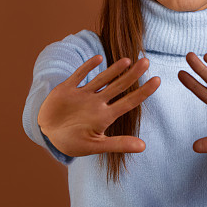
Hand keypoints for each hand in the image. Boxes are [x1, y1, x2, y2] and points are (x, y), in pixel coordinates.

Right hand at [37, 55, 159, 156]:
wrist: (47, 134)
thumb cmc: (72, 142)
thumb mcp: (95, 145)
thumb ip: (118, 144)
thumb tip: (144, 147)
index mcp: (105, 116)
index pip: (129, 102)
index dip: (143, 92)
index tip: (158, 80)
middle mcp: (97, 103)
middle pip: (119, 86)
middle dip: (133, 74)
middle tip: (147, 61)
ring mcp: (83, 95)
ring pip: (102, 79)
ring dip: (114, 69)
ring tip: (128, 60)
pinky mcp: (67, 90)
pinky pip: (78, 76)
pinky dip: (87, 68)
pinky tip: (98, 59)